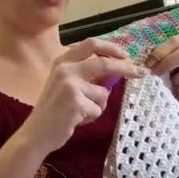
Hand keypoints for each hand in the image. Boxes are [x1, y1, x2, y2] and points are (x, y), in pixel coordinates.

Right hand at [23, 38, 145, 153]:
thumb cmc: (53, 110)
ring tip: (81, 113)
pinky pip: (97, 109)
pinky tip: (76, 120)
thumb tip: (116, 70)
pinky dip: (91, 117)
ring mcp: (69, 85)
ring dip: (98, 106)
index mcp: (62, 61)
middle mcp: (65, 69)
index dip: (112, 48)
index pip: (91, 44)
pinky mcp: (75, 102)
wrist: (36, 133)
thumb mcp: (65, 85)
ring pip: (103, 93)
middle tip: (141, 73)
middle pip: (104, 63)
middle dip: (126, 68)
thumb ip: (86, 74)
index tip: (126, 55)